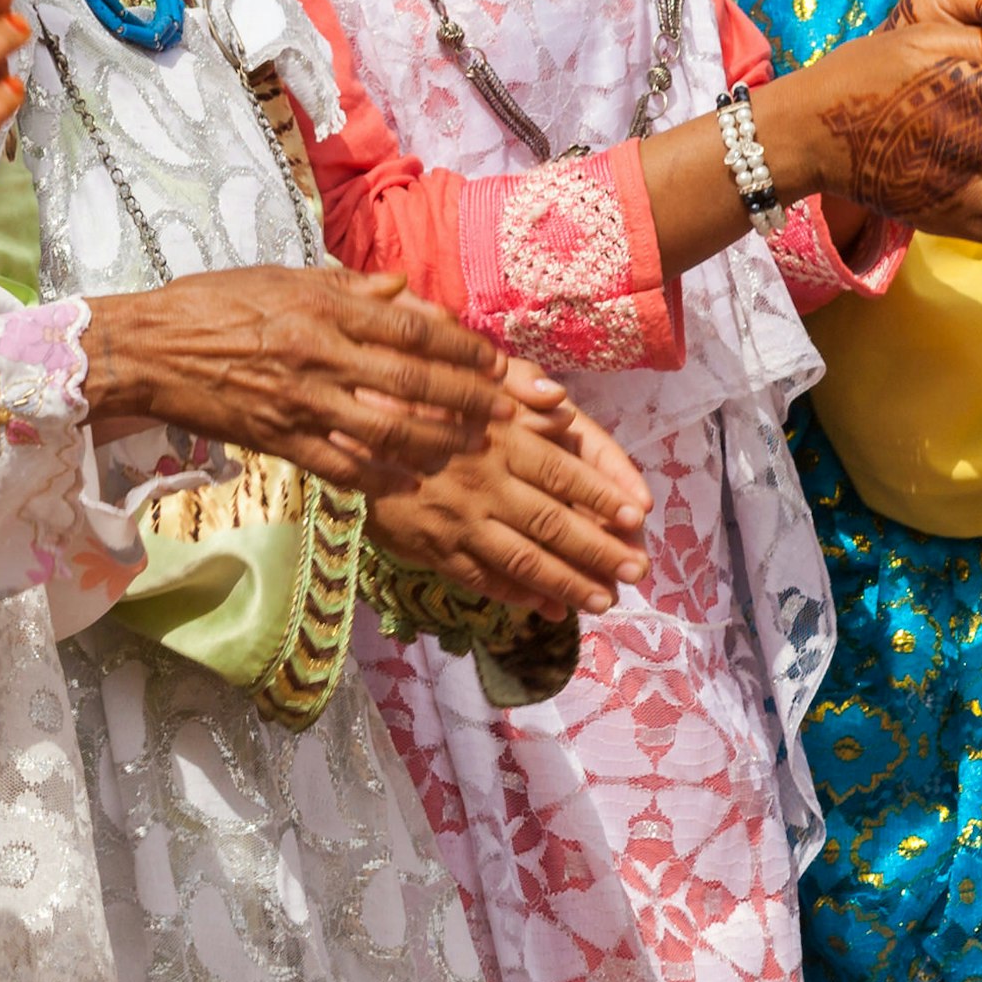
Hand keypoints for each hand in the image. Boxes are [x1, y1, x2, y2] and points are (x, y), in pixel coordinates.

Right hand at [80, 268, 513, 496]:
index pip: (414, 327)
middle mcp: (320, 352)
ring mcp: (300, 400)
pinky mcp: (279, 439)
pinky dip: (382, 478)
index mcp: (325, 305)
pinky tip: (413, 485)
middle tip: (514, 415)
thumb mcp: (283, 277)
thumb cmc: (213, 304)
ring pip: (387, 427)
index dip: (465, 349)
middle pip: (415, 379)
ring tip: (476, 452)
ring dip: (439, 443)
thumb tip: (405, 290)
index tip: (500, 365)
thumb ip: (348, 286)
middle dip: (472, 399)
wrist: (146, 348)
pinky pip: (341, 464)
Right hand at [365, 401, 651, 618]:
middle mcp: (485, 485)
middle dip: (601, 551)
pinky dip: (518, 596)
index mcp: (498, 440)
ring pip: (524, 560)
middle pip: (554, 524)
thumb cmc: (411, 395)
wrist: (342, 434)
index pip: (564, 474)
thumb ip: (515, 385)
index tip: (637, 516)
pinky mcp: (433, 549)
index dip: (604, 496)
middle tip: (638, 571)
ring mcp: (459, 522)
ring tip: (605, 600)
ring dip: (569, 584)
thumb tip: (560, 403)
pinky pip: (483, 579)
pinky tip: (547, 608)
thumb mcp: (462, 374)